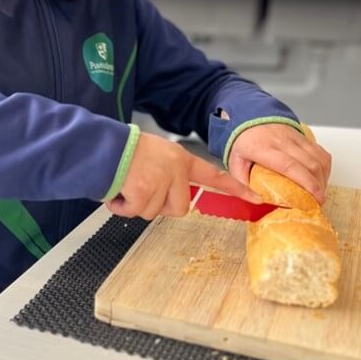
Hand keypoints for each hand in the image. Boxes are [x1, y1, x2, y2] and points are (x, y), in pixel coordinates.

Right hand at [105, 131, 263, 219]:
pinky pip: (137, 212)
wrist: (103, 147)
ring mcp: (161, 180)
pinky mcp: (145, 191)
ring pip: (156, 212)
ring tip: (127, 184)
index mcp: (180, 159)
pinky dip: (123, 207)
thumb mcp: (156, 157)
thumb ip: (170, 175)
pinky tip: (119, 190)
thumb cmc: (125, 153)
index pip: (214, 175)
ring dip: (137, 204)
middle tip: (142, 188)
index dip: (236, 189)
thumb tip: (173, 198)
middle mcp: (175, 169)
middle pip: (180, 207)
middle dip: (159, 204)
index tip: (257, 198)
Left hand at [227, 123, 330, 202]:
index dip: (307, 183)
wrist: (249, 118)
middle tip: (318, 202)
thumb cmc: (243, 142)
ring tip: (319, 192)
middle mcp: (282, 141)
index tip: (316, 198)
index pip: (290, 166)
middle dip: (319, 185)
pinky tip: (320, 178)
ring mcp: (294, 137)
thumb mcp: (235, 162)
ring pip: (319, 158)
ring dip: (324, 177)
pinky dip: (325, 167)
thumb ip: (242, 183)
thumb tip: (257, 200)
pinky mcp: (302, 136)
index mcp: (263, 149)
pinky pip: (320, 152)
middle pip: (310, 164)